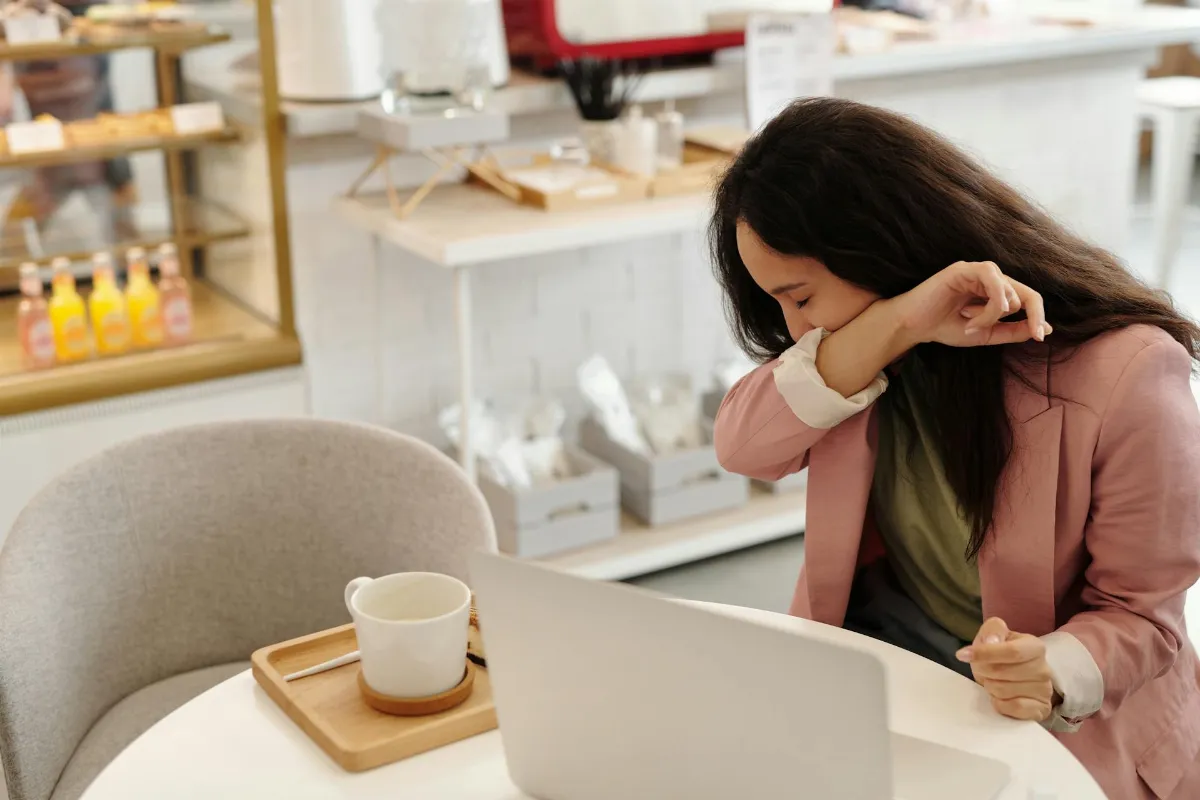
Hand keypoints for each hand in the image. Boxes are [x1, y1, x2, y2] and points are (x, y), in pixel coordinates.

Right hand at [890, 261, 1049, 348]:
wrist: (914, 327)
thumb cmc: (945, 327)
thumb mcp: (986, 334)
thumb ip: (1013, 331)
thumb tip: (1045, 329)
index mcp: (996, 290)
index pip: (1029, 298)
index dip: (1038, 317)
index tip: (1039, 338)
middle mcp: (991, 277)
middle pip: (1024, 294)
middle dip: (1015, 318)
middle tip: (996, 331)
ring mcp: (978, 271)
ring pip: (1008, 292)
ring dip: (992, 315)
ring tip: (969, 322)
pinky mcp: (965, 269)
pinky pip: (993, 282)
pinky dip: (989, 304)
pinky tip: (968, 314)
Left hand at [956, 617, 1055, 721]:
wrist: (1013, 679)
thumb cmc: (1000, 655)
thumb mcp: (993, 635)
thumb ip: (992, 630)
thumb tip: (991, 642)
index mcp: (1035, 647)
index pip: (1012, 651)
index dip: (985, 653)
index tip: (962, 655)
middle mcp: (1044, 668)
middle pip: (1002, 672)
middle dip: (983, 671)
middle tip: (982, 670)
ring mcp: (1045, 691)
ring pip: (1004, 691)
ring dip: (990, 687)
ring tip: (994, 682)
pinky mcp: (1041, 709)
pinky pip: (1014, 708)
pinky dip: (1000, 703)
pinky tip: (1000, 697)